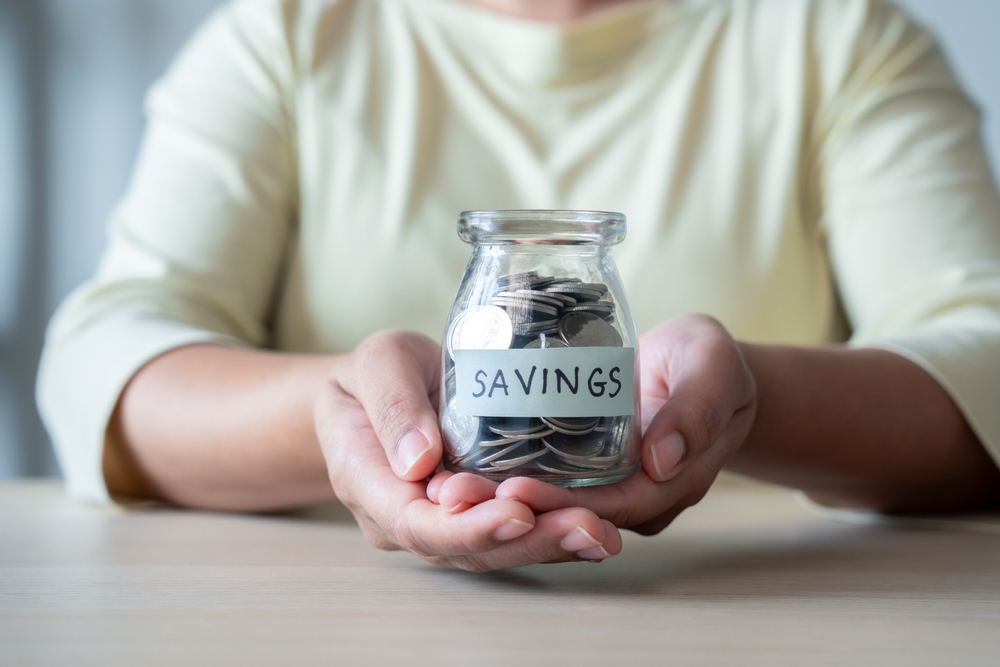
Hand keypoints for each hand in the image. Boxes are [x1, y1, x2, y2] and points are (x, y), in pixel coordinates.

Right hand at [314, 329, 621, 569]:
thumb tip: (419, 459)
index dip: (471, 528)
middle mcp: (405, 518)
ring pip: (494, 547)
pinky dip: (552, 532)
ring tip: (601, 534)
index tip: (518, 514)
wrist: (372, 391)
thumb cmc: (370, 376)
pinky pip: (510, 532)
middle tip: (585, 528)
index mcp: (371, 485)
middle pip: (467, 547)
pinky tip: (597, 531)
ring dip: (549, 544)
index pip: (419, 525)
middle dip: (528, 542)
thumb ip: (393, 405)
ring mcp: (440, 522)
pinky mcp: (472, 513)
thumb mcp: (375, 366)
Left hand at [441, 315, 756, 533]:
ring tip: (445, 487)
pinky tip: (461, 467)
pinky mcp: (583, 466)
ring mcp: (605, 485)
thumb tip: (660, 459)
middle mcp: (631, 496)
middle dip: (511, 510)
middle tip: (454, 493)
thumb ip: (697, 408)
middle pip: (568, 514)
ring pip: (549, 503)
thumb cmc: (709, 361)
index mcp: (667, 484)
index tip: (514, 488)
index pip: (610, 508)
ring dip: (498, 500)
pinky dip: (503, 477)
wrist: (699, 364)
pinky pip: (543, 479)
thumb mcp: (714, 367)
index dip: (562, 505)